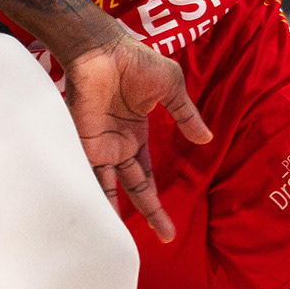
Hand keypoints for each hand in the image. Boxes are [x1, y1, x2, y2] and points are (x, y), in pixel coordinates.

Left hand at [58, 32, 210, 244]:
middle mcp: (116, 146)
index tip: (166, 226)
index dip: (155, 200)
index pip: (146, 177)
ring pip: (105, 186)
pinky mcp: (83, 139)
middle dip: (148, 213)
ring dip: (112, 210)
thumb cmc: (136, 61)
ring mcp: (98, 145)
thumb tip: (206, 139)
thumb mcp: (170, 87)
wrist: (102, 48)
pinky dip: (90, 191)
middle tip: (165, 238)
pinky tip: (95, 214)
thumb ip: (185, 114)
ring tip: (116, 240)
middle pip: (132, 188)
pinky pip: (86, 171)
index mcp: (135, 136)